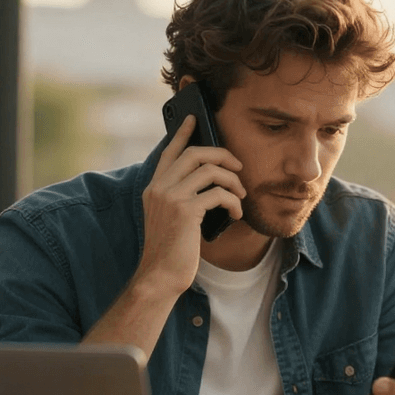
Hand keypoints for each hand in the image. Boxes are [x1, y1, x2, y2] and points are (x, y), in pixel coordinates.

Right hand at [136, 115, 245, 294]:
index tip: (193, 118)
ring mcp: (171, 198)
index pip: (169, 152)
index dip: (182, 133)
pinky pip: (218, 194)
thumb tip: (210, 181)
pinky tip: (236, 214)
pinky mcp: (185, 211)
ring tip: (241, 195)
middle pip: (195, 153)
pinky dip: (233, 202)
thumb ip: (181, 197)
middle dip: (222, 155)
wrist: (160, 276)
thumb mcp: (170, 218)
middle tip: (238, 166)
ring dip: (232, 180)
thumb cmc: (170, 251)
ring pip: (210, 170)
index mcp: (153, 187)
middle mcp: (159, 188)